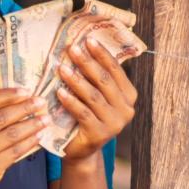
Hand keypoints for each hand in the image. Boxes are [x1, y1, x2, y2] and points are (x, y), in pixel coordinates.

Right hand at [0, 89, 48, 188]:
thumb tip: (15, 98)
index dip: (5, 95)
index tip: (24, 91)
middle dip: (23, 108)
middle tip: (40, 102)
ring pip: (9, 135)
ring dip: (31, 125)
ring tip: (45, 119)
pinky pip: (14, 152)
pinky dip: (28, 142)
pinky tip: (38, 135)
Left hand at [53, 35, 137, 161]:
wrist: (82, 149)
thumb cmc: (87, 116)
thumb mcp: (96, 95)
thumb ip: (95, 77)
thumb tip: (82, 45)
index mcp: (129, 95)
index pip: (115, 70)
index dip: (102, 54)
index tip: (88, 39)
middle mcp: (126, 109)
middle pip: (104, 81)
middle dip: (87, 63)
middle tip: (72, 49)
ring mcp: (114, 124)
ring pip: (94, 96)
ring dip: (76, 80)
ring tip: (61, 68)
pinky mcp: (100, 135)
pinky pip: (84, 113)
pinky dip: (71, 101)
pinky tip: (59, 91)